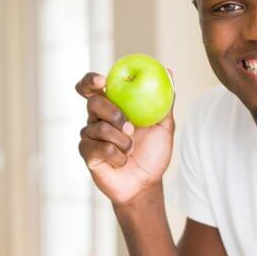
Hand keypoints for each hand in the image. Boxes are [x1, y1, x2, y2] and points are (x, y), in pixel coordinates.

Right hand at [75, 71, 175, 204]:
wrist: (146, 183)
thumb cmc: (153, 153)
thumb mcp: (164, 125)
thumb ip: (164, 100)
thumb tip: (169, 72)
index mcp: (112, 106)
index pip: (92, 86)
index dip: (91, 80)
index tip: (102, 81)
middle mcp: (97, 118)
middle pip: (94, 102)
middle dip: (113, 113)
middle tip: (130, 127)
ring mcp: (90, 135)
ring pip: (100, 128)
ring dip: (122, 142)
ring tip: (131, 150)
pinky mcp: (87, 153)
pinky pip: (100, 148)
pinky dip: (118, 156)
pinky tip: (122, 161)